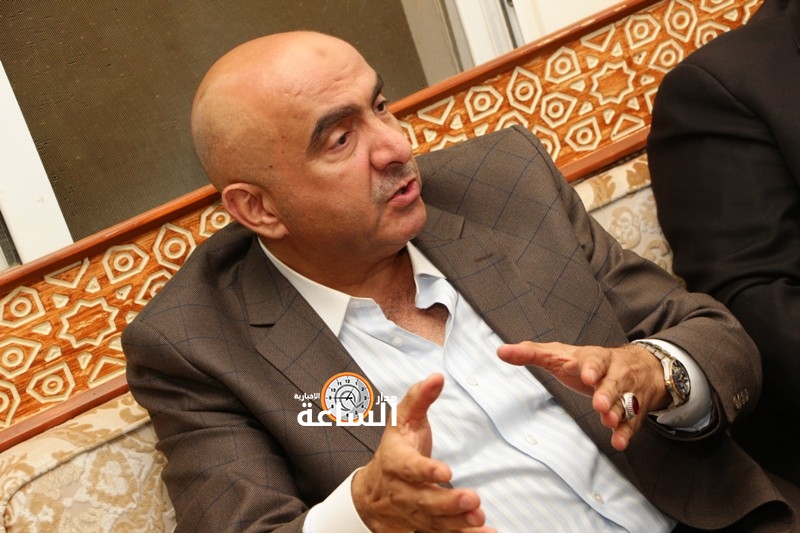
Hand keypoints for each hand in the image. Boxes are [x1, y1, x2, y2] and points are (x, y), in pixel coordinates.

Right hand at [352, 373, 495, 532]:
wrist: (373, 494)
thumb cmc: (395, 449)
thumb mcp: (402, 420)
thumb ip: (420, 398)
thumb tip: (437, 377)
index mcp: (396, 462)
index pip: (409, 468)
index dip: (426, 471)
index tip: (446, 471)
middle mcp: (403, 491)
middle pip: (423, 500)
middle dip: (447, 502)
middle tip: (472, 499)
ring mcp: (414, 513)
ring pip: (435, 522)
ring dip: (458, 524)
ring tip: (480, 520)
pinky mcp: (426, 526)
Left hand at [497, 341, 668, 450]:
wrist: (640, 365)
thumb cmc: (588, 362)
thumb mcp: (560, 354)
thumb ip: (532, 353)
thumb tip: (501, 351)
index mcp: (594, 358)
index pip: (594, 360)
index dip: (591, 368)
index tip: (587, 376)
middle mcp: (613, 373)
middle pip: (612, 382)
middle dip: (607, 393)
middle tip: (599, 405)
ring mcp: (625, 392)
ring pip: (625, 402)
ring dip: (618, 413)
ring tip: (609, 422)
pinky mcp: (632, 411)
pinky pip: (632, 422)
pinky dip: (625, 432)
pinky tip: (618, 442)